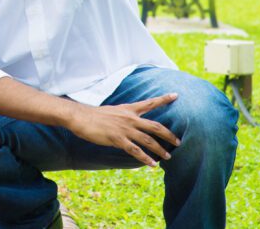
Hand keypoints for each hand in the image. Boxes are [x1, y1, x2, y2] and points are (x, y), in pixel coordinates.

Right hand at [65, 93, 180, 166]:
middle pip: (155, 126)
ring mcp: (125, 129)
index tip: (175, 95)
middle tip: (178, 142)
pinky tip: (152, 165)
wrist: (80, 117)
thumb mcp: (112, 111)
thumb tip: (131, 123)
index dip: (163, 99)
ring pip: (148, 140)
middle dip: (168, 135)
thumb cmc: (94, 115)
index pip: (150, 103)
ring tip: (169, 157)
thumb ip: (124, 117)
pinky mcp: (118, 139)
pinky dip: (145, 159)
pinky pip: (136, 151)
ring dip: (160, 150)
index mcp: (128, 109)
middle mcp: (130, 118)